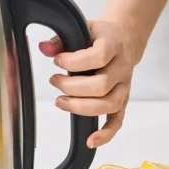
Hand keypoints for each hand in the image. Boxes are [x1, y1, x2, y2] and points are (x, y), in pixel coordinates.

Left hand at [39, 20, 135, 147]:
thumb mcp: (81, 28)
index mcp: (113, 45)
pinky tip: (90, 141)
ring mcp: (124, 86)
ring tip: (60, 102)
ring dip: (82, 107)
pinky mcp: (123, 100)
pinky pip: (117, 121)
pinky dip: (106, 134)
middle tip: (54, 82)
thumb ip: (61, 39)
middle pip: (102, 85)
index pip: (99, 56)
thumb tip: (44, 48)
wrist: (124, 39)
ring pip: (109, 104)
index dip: (75, 62)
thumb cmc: (99, 36)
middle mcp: (122, 67)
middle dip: (73, 87)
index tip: (57, 62)